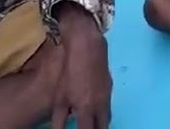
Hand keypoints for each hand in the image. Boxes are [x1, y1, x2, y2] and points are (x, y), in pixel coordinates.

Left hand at [50, 6, 111, 128]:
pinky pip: (109, 105)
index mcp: (87, 110)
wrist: (87, 47)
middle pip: (103, 127)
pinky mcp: (110, 86)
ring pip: (108, 117)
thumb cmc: (69, 72)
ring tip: (93, 125)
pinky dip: (103, 112)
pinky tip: (96, 108)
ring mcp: (108, 95)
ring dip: (101, 124)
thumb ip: (59, 120)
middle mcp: (101, 106)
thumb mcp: (60, 98)